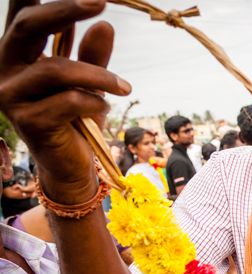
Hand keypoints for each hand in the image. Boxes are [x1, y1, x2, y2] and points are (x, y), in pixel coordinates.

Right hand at [0, 0, 130, 201]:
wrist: (71, 164)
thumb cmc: (77, 118)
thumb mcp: (89, 82)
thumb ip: (93, 55)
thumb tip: (104, 25)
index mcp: (17, 54)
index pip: (20, 13)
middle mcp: (4, 70)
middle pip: (26, 26)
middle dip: (66, 10)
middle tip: (101, 3)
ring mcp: (11, 96)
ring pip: (55, 69)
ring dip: (97, 74)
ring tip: (124, 86)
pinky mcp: (27, 121)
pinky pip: (68, 101)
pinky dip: (93, 102)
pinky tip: (101, 109)